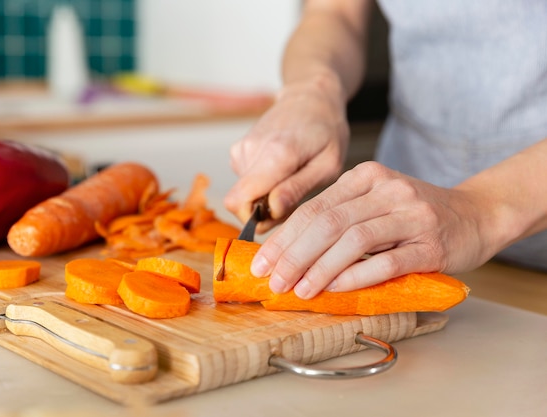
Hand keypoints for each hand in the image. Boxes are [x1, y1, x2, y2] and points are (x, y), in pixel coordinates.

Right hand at [223, 75, 349, 231]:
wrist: (311, 99)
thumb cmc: (326, 132)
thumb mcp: (328, 166)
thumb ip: (297, 189)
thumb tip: (271, 211)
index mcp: (275, 154)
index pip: (238, 201)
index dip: (254, 219)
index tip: (279, 216)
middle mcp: (250, 151)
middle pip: (241, 202)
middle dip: (265, 210)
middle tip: (295, 196)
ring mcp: (240, 149)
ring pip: (244, 194)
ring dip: (267, 196)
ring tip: (292, 178)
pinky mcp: (238, 151)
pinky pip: (245, 183)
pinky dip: (262, 184)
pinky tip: (282, 170)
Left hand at [251, 161, 497, 297]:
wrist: (476, 214)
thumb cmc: (413, 215)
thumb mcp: (374, 203)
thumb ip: (337, 218)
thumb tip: (287, 251)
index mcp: (366, 177)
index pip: (313, 208)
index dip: (284, 237)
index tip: (263, 262)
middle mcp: (387, 191)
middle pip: (327, 223)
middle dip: (294, 255)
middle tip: (275, 281)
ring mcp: (411, 216)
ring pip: (353, 241)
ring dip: (320, 269)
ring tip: (300, 290)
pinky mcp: (430, 245)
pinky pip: (386, 262)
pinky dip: (356, 276)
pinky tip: (335, 289)